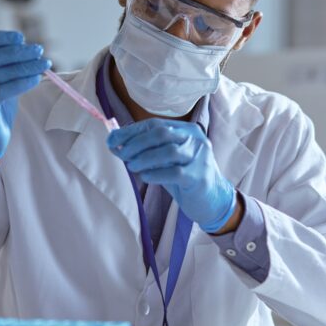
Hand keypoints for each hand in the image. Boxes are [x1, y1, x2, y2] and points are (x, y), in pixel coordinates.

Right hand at [0, 31, 50, 160]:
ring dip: (26, 66)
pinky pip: (4, 90)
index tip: (20, 38)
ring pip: (0, 73)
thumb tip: (28, 48)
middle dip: (18, 52)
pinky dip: (23, 82)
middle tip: (39, 51)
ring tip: (44, 64)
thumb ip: (5, 64)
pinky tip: (36, 79)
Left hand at [107, 119, 235, 232]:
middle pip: (161, 133)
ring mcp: (199, 157)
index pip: (155, 124)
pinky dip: (155, 173)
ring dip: (144, 158)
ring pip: (168, 151)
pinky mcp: (199, 176)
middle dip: (136, 143)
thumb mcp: (166, 160)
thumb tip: (116, 144)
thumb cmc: (185, 178)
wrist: (212, 200)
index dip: (131, 131)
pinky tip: (146, 176)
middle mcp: (195, 140)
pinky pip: (174, 172)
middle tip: (121, 154)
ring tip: (133, 166)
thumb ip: (146, 151)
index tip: (112, 139)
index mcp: (186, 130)